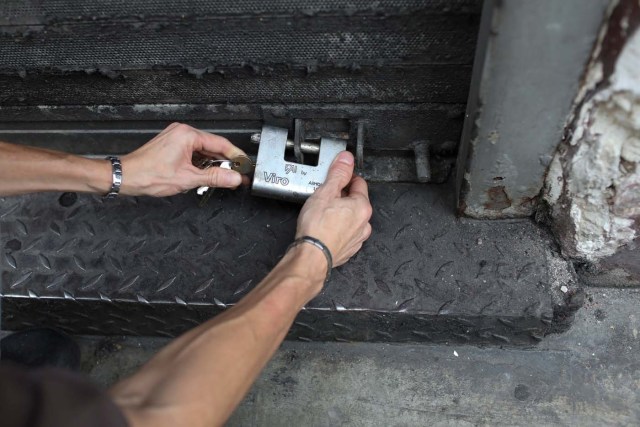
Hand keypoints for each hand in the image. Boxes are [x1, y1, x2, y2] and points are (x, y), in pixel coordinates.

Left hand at [120, 123, 246, 196]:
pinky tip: (203, 174)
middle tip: (235, 175)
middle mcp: (182, 132)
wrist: (126, 177)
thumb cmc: (149, 175)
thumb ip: (215, 177)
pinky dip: (200, 163)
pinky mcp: (171, 144)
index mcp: (187, 135)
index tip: (244, 165)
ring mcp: (176, 137)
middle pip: (212, 146)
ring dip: (211, 164)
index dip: (235, 156)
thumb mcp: (188, 179)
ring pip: (203, 150)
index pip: (221, 143)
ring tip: (219, 178)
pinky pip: (193, 151)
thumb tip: (234, 177)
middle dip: (224, 162)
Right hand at [296, 151, 372, 266]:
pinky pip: (346, 233)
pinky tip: (325, 228)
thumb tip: (346, 159)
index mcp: (362, 207)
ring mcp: (357, 238)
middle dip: (342, 196)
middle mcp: (364, 223)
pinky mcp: (348, 250)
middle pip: (356, 201)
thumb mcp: (325, 192)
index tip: (336, 177)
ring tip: (323, 214)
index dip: (346, 177)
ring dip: (341, 214)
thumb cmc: (317, 228)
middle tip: (325, 196)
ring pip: (351, 219)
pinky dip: (338, 229)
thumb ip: (338, 173)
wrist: (312, 256)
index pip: (359, 183)